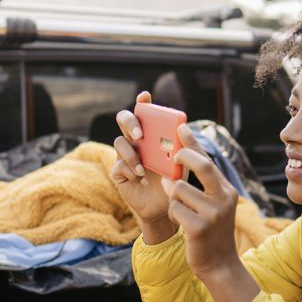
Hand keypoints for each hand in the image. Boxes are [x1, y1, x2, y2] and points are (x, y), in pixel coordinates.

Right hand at [112, 91, 174, 238]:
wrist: (166, 205)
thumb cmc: (176, 180)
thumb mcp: (182, 162)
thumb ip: (183, 146)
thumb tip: (182, 128)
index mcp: (152, 134)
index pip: (144, 112)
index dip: (142, 102)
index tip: (145, 96)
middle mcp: (136, 140)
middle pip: (124, 120)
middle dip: (130, 123)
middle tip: (140, 135)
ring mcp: (125, 155)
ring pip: (118, 142)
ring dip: (130, 154)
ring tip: (143, 168)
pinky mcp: (119, 172)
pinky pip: (118, 165)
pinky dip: (130, 171)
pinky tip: (142, 180)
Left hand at [161, 125, 240, 278]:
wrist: (219, 264)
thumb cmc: (210, 231)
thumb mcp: (213, 205)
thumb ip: (201, 186)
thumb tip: (178, 160)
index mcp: (226, 190)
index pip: (208, 159)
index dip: (193, 142)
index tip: (180, 128)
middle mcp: (223, 198)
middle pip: (201, 165)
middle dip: (182, 157)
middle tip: (171, 158)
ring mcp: (213, 213)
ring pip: (179, 190)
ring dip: (173, 198)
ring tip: (181, 210)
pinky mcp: (199, 227)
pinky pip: (174, 209)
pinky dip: (173, 214)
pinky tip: (182, 224)